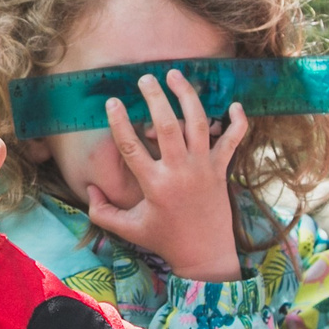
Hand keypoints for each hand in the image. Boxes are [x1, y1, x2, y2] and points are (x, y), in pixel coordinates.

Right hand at [82, 71, 249, 282]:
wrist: (205, 254)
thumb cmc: (164, 240)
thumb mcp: (128, 229)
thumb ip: (102, 211)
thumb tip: (89, 189)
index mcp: (155, 185)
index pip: (132, 146)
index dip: (119, 121)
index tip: (113, 102)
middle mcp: (180, 171)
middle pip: (168, 125)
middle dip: (156, 97)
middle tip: (145, 78)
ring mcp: (204, 168)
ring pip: (198, 123)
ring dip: (187, 96)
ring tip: (175, 74)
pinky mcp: (221, 169)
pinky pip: (233, 140)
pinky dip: (238, 121)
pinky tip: (234, 104)